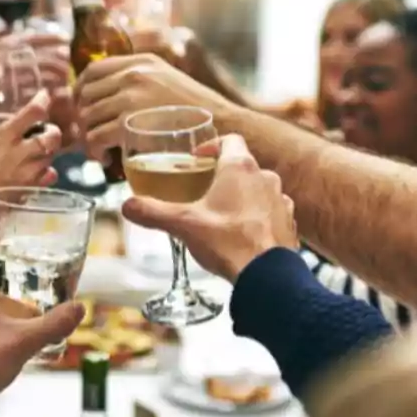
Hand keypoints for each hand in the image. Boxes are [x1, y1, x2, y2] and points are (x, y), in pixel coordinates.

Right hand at [0, 89, 60, 226]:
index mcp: (2, 139)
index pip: (32, 113)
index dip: (42, 101)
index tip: (43, 97)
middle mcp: (19, 154)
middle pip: (52, 136)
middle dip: (52, 131)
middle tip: (44, 131)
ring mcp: (27, 174)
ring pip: (52, 156)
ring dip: (49, 151)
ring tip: (39, 151)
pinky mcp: (29, 191)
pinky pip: (48, 177)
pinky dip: (48, 172)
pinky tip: (39, 172)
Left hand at [75, 53, 230, 166]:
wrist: (222, 125)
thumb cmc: (199, 111)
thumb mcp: (170, 80)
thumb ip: (144, 81)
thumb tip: (116, 96)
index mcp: (141, 62)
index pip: (94, 69)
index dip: (80, 90)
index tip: (80, 105)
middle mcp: (133, 75)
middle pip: (86, 94)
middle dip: (81, 118)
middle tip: (88, 135)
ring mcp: (130, 97)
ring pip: (87, 117)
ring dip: (87, 137)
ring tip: (98, 150)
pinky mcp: (129, 122)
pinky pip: (96, 136)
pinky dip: (94, 150)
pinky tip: (104, 158)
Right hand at [122, 135, 297, 280]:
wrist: (266, 276)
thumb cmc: (227, 243)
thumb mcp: (182, 224)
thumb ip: (152, 212)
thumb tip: (128, 206)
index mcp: (240, 168)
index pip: (230, 140)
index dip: (212, 146)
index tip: (198, 158)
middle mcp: (265, 177)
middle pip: (242, 165)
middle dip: (222, 176)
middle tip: (202, 191)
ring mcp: (281, 200)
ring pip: (257, 189)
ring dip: (241, 197)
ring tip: (221, 216)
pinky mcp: (288, 222)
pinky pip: (270, 211)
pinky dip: (257, 217)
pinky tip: (242, 234)